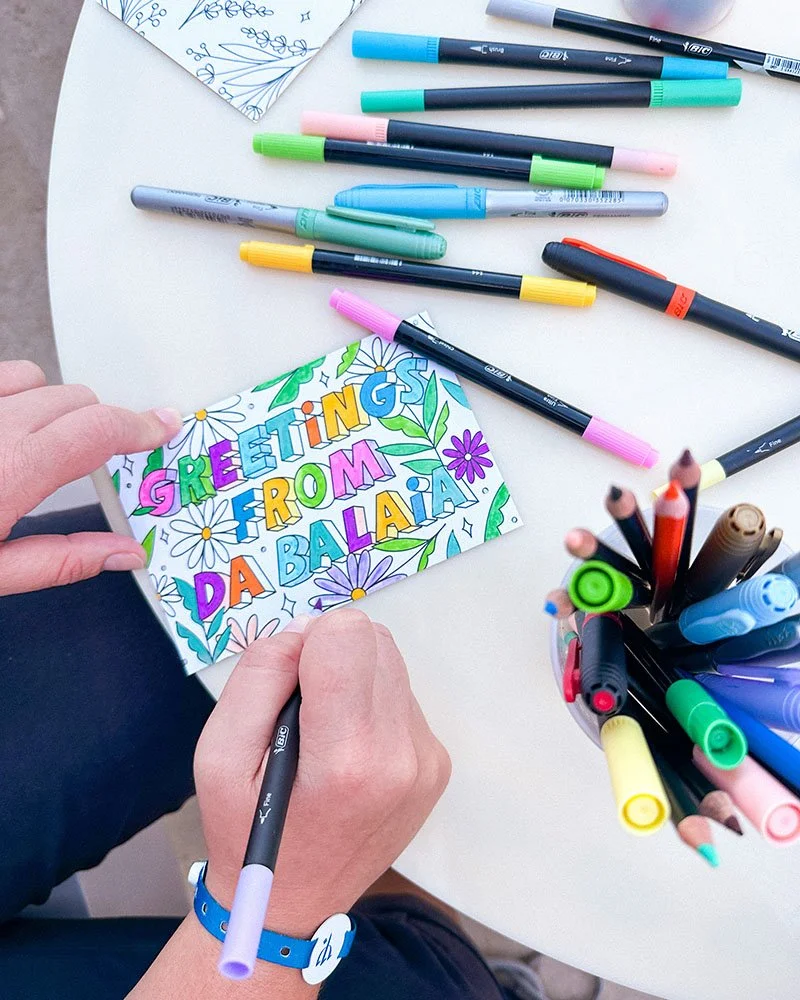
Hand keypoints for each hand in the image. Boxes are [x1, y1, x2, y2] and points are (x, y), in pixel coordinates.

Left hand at [0, 360, 182, 595]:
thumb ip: (59, 562)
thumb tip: (126, 553)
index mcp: (13, 471)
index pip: (98, 428)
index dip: (141, 425)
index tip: (164, 427)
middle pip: (76, 401)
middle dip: (98, 427)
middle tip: (99, 459)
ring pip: (36, 379)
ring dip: (54, 405)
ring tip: (48, 440)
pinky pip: (3, 375)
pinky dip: (17, 391)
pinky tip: (13, 424)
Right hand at [195, 609, 451, 936]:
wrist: (292, 904)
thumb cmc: (247, 832)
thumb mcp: (217, 755)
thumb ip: (257, 676)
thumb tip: (306, 628)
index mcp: (346, 761)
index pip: (347, 636)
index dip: (307, 643)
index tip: (288, 684)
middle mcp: (401, 758)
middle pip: (374, 639)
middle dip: (330, 656)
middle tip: (300, 709)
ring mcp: (426, 761)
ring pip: (391, 660)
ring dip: (352, 676)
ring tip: (322, 730)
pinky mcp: (436, 763)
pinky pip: (402, 694)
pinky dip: (371, 703)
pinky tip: (346, 745)